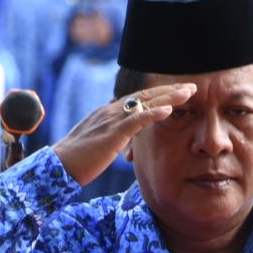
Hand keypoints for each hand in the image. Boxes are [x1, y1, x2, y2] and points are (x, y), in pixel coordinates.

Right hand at [53, 83, 195, 184]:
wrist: (60, 166)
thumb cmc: (79, 159)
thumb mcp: (101, 142)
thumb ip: (114, 135)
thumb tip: (125, 136)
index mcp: (110, 112)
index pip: (139, 98)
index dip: (160, 93)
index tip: (179, 91)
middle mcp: (112, 110)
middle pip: (146, 95)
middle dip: (170, 89)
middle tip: (193, 86)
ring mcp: (111, 120)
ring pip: (144, 103)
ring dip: (169, 97)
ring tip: (188, 92)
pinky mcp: (112, 133)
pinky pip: (136, 120)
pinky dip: (153, 113)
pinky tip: (169, 110)